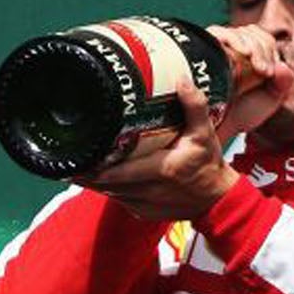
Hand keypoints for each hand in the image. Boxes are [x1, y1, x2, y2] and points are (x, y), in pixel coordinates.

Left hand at [78, 82, 238, 220]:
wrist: (218, 198)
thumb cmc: (208, 164)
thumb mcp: (205, 133)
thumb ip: (194, 107)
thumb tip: (182, 81)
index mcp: (165, 169)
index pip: (121, 171)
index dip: (97, 168)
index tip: (81, 159)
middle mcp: (153, 190)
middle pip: (109, 184)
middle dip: (90, 174)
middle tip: (74, 161)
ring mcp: (146, 204)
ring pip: (111, 193)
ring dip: (98, 182)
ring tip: (84, 169)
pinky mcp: (144, 213)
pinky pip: (120, 201)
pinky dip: (111, 191)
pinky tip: (106, 180)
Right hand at [205, 25, 293, 139]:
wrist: (214, 126)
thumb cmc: (240, 113)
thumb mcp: (268, 100)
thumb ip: (282, 84)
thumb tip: (283, 66)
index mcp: (253, 57)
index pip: (265, 40)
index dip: (270, 51)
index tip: (270, 73)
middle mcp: (234, 49)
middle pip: (253, 33)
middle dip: (264, 50)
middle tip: (265, 72)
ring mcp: (218, 48)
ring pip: (238, 32)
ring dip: (253, 46)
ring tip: (258, 68)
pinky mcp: (202, 47)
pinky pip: (217, 32)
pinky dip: (234, 38)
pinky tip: (244, 52)